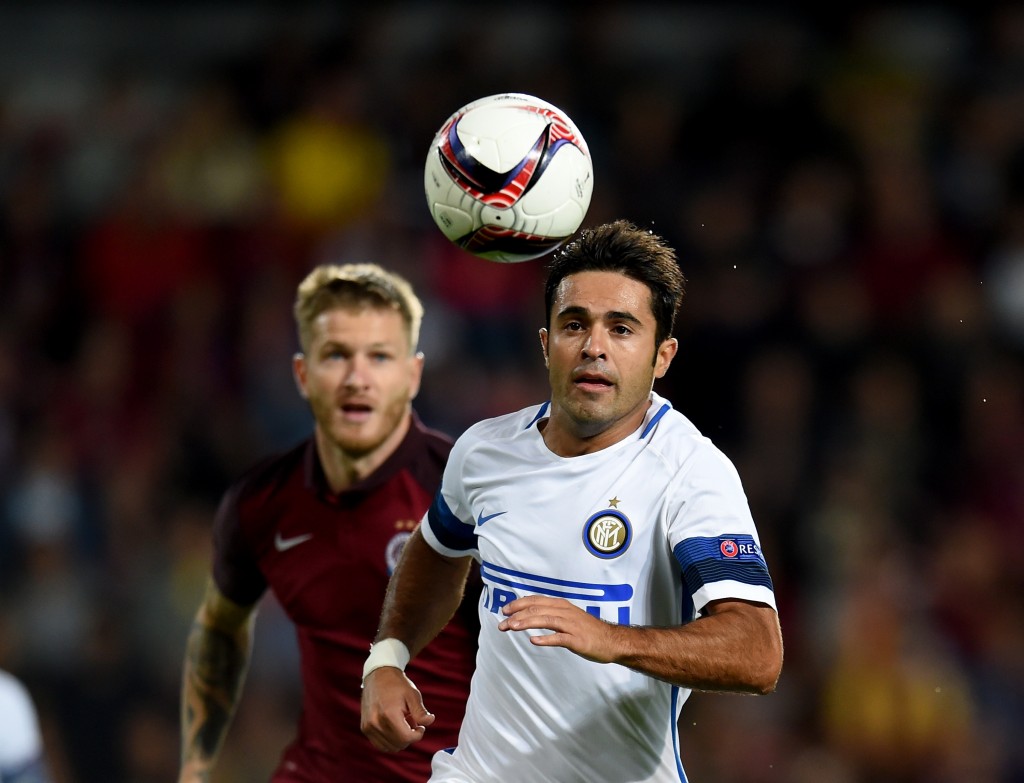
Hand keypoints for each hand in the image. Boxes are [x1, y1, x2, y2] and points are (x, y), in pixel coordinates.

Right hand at [360, 667, 435, 752]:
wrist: (378, 675)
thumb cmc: (397, 684)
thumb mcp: (413, 695)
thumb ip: (421, 712)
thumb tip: (429, 721)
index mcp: (389, 714)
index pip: (407, 738)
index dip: (418, 735)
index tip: (421, 726)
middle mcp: (376, 723)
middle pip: (399, 744)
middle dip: (409, 736)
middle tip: (412, 721)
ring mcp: (368, 726)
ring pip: (390, 747)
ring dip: (400, 739)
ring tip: (402, 723)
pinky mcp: (365, 728)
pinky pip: (380, 744)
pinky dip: (390, 741)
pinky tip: (394, 727)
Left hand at [498, 595, 620, 663]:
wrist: (611, 640)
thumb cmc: (587, 629)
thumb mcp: (568, 616)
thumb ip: (551, 613)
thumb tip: (529, 614)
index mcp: (561, 605)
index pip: (536, 600)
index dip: (519, 604)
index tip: (504, 610)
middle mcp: (565, 612)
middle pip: (537, 609)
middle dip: (517, 615)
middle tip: (502, 623)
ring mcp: (571, 625)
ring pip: (546, 620)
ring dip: (527, 623)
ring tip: (512, 627)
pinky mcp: (577, 640)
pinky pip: (559, 638)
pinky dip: (546, 639)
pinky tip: (534, 641)